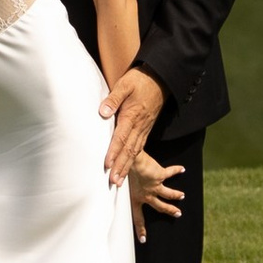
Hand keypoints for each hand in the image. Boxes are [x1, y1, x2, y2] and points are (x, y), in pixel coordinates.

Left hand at [99, 64, 164, 186]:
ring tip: (119, 181)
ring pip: (134, 152)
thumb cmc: (139, 80)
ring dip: (126, 167)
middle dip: (121, 167)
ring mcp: (143, 129)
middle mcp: (138, 126)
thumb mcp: (124, 84)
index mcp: (131, 116)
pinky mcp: (145, 129)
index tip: (107, 165)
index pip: (121, 138)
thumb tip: (102, 112)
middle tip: (114, 182)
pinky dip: (133, 160)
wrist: (160, 79)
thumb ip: (113, 99)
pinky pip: (139, 147)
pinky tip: (128, 168)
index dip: (113, 152)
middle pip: (128, 151)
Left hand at [127, 150, 187, 242]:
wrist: (131, 160)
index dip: (140, 229)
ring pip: (169, 194)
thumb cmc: (122, 170)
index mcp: (136, 199)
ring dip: (176, 195)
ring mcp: (155, 186)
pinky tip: (182, 169)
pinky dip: (176, 170)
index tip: (143, 239)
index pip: (137, 218)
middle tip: (177, 214)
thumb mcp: (119, 184)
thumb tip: (111, 186)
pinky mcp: (160, 175)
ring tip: (181, 196)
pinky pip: (170, 172)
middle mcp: (147, 195)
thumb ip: (118, 187)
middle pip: (160, 207)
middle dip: (170, 211)